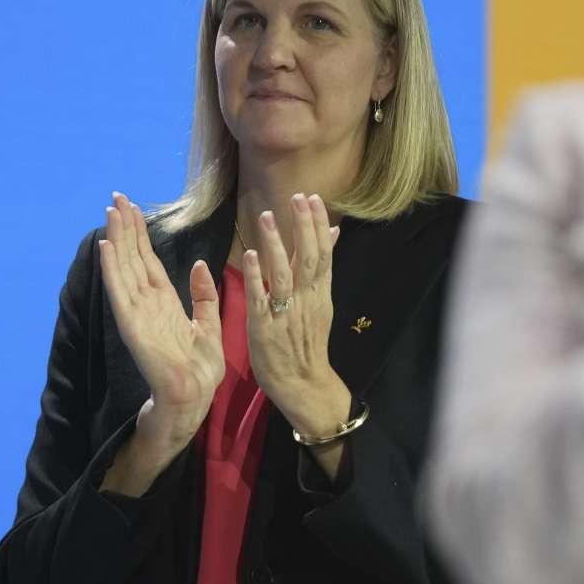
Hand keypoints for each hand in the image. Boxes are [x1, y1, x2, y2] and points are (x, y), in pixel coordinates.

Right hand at [98, 193, 223, 473]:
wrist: (193, 398)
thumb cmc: (200, 368)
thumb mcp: (209, 325)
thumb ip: (204, 296)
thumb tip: (199, 265)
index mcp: (165, 303)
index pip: (148, 262)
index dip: (140, 236)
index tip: (133, 208)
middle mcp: (147, 304)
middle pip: (133, 259)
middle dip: (125, 228)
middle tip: (116, 197)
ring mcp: (137, 314)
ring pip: (124, 269)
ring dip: (117, 240)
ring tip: (110, 211)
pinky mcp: (133, 327)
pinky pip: (121, 294)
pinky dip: (112, 271)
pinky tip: (106, 248)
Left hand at [241, 193, 348, 437]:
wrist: (303, 383)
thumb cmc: (307, 342)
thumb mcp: (322, 302)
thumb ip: (323, 268)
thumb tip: (332, 233)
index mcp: (320, 294)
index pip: (322, 254)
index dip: (318, 226)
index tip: (313, 199)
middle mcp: (306, 300)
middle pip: (308, 258)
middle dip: (303, 227)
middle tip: (298, 199)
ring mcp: (285, 313)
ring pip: (283, 274)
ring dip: (276, 244)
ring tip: (268, 217)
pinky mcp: (264, 327)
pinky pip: (260, 299)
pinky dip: (256, 277)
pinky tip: (251, 256)